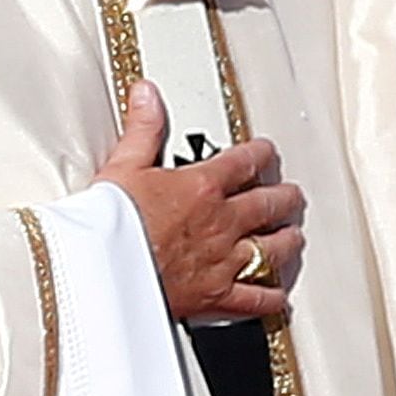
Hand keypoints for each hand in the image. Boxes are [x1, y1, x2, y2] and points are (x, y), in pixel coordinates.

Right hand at [96, 84, 303, 324]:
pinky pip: (254, 300)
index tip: (266, 153)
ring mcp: (223, 261)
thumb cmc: (109, 225)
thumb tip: (148, 96)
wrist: (102, 272)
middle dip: (284, 198)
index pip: (243, 163)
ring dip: (286, 242)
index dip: (260, 155)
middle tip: (291, 196)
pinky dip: (271, 300)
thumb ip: (143, 130)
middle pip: (268, 205)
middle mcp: (221, 223)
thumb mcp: (123, 166)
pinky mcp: (216, 296)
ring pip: (271, 250)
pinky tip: (279, 299)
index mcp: (202, 187)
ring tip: (293, 237)